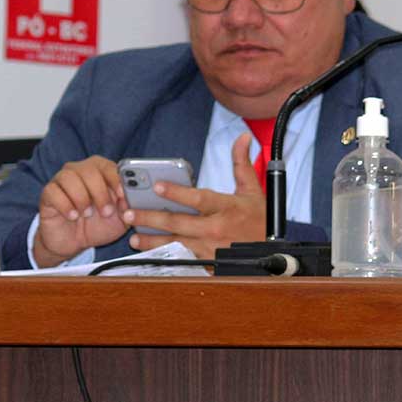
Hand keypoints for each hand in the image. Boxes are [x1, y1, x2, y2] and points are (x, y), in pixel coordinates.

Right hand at [34, 155, 129, 267]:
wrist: (73, 242)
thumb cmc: (97, 225)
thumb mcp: (119, 220)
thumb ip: (127, 208)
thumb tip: (130, 199)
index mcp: (100, 171)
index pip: (109, 166)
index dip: (116, 179)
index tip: (122, 195)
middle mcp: (80, 170)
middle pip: (89, 170)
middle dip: (100, 193)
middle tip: (105, 212)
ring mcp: (61, 180)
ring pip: (70, 178)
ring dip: (82, 198)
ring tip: (87, 215)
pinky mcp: (48, 193)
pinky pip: (53, 191)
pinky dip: (65, 205)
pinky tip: (72, 216)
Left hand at [125, 133, 265, 260]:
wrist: (272, 250)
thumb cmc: (260, 219)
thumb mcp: (252, 189)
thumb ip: (241, 163)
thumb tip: (242, 138)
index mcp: (226, 207)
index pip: (197, 199)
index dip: (176, 192)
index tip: (156, 186)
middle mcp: (216, 228)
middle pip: (178, 223)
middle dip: (150, 218)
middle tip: (129, 214)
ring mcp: (212, 248)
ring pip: (176, 244)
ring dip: (153, 241)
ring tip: (133, 237)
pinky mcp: (210, 263)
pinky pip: (184, 260)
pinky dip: (166, 257)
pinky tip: (151, 255)